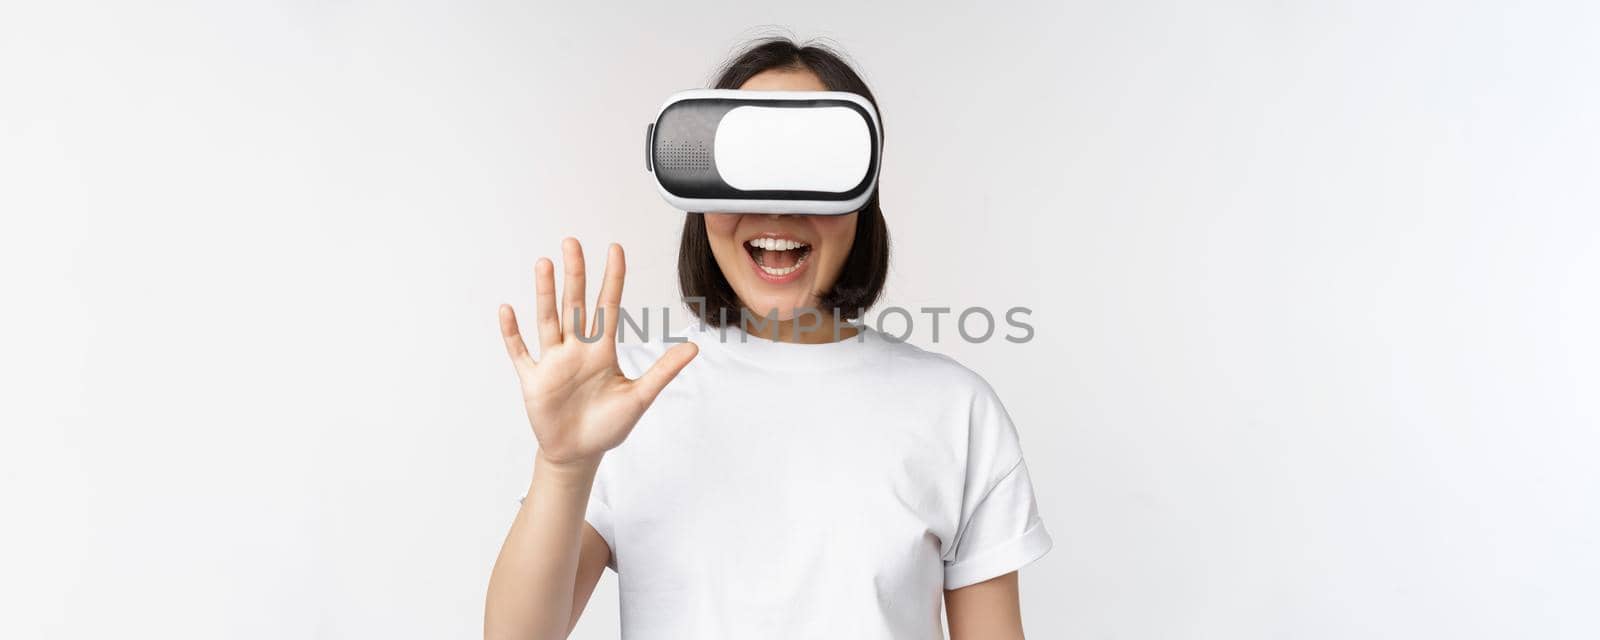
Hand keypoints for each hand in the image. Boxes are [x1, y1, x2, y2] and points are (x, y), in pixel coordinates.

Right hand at [498, 238, 697, 466]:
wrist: (579, 454)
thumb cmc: (608, 425)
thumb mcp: (639, 397)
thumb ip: (663, 371)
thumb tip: (693, 348)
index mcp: (601, 350)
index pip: (608, 305)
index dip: (612, 278)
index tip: (615, 248)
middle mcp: (576, 349)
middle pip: (574, 304)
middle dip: (574, 275)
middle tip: (571, 242)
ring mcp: (553, 362)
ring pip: (548, 320)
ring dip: (545, 293)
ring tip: (544, 264)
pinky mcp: (534, 380)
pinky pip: (520, 352)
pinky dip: (512, 333)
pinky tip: (507, 309)